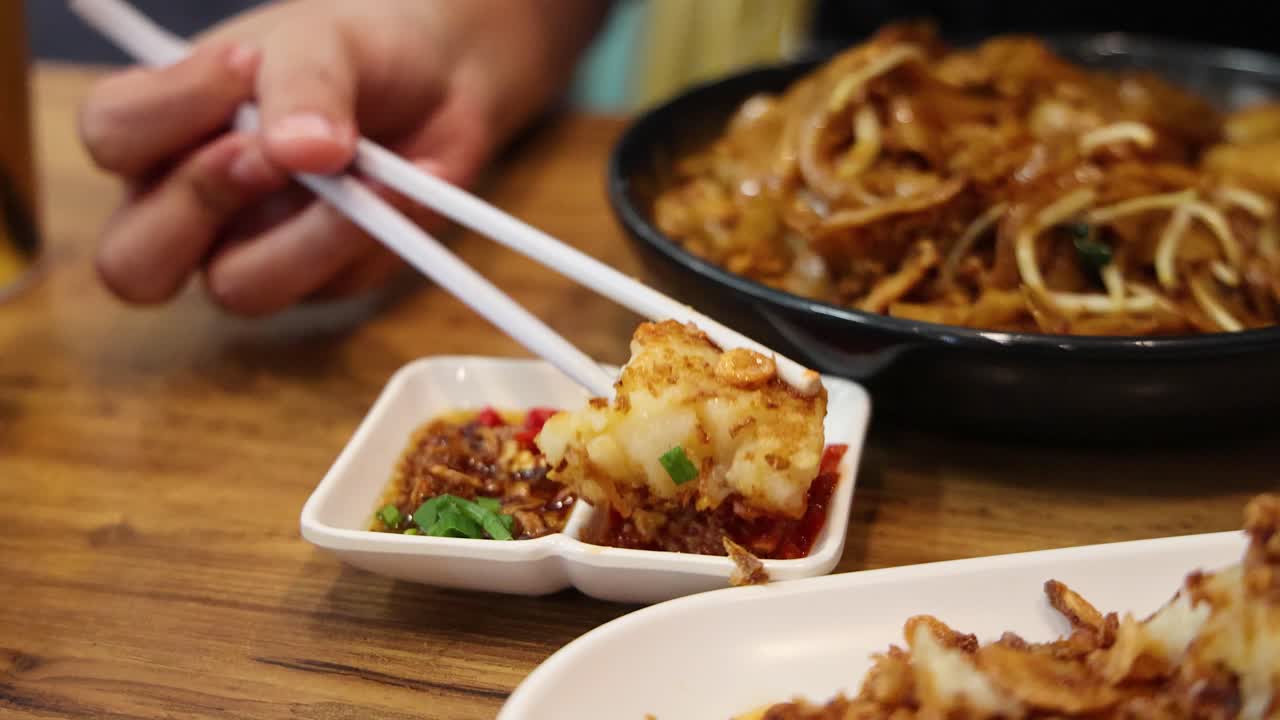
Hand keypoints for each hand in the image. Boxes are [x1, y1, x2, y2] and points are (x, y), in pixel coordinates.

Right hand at [79, 0, 607, 315]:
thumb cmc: (353, 50)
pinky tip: (404, 188)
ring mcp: (254, 251)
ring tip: (367, 174)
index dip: (166, 112)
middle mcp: (190, 205)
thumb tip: (304, 150)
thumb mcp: (324, 41)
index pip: (111, 135)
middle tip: (271, 154)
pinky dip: (373, 237)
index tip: (244, 67)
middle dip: (203, 204)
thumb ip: (303, 83)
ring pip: (240, 288)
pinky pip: (332, 285)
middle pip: (135, 262)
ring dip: (306, 235)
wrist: (440, 75)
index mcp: (160, 129)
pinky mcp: (323, 279)